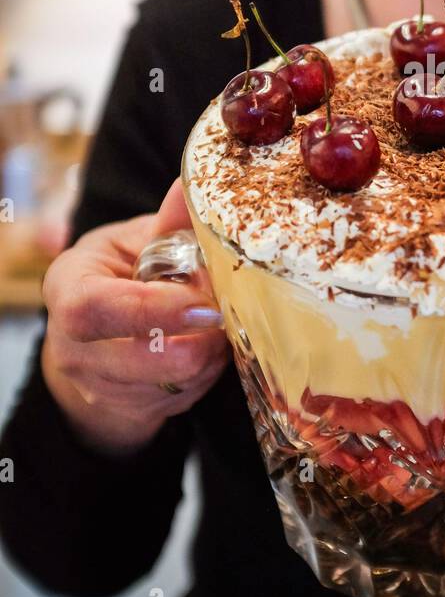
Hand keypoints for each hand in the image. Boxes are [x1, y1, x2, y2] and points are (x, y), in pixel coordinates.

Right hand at [41, 179, 228, 454]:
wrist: (96, 340)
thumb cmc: (119, 277)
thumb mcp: (134, 242)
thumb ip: (167, 223)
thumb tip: (193, 186)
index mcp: (69, 289)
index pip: (97, 308)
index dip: (154, 308)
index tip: (203, 303)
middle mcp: (74, 345)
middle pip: (138, 361)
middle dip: (195, 343)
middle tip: (223, 315)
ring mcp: (98, 385)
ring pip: (170, 384)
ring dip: (208, 357)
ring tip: (219, 325)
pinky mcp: (129, 410)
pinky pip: (182, 399)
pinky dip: (207, 374)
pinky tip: (208, 348)